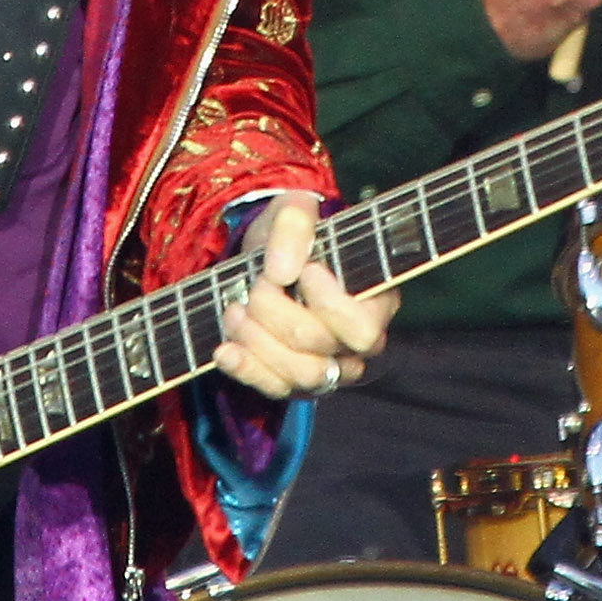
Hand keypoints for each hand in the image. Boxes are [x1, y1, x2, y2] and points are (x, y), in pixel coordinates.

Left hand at [214, 190, 398, 399]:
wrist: (270, 258)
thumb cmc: (295, 235)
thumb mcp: (295, 211)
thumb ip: (295, 226)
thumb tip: (282, 273)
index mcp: (377, 303)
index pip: (362, 329)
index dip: (329, 305)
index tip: (306, 270)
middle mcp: (356, 345)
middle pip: (319, 347)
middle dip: (277, 313)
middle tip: (258, 283)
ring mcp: (327, 368)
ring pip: (299, 375)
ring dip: (258, 341)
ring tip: (235, 309)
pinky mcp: (294, 382)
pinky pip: (273, 389)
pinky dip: (245, 369)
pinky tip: (224, 349)